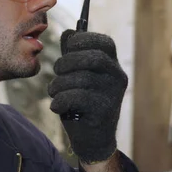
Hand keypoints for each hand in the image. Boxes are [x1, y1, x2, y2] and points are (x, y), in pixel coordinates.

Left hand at [47, 29, 127, 163]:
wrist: (92, 139)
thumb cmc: (82, 103)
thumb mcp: (77, 76)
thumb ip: (73, 54)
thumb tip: (68, 32)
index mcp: (112, 65)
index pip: (105, 42)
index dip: (84, 40)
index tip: (68, 47)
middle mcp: (117, 77)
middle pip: (94, 57)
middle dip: (68, 61)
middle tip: (57, 70)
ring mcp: (113, 94)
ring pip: (82, 78)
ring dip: (60, 83)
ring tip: (54, 91)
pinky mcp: (105, 110)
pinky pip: (78, 97)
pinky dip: (61, 100)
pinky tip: (57, 106)